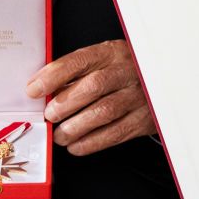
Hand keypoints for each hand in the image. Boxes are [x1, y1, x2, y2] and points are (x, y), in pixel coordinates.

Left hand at [25, 39, 152, 154]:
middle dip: (65, 103)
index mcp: (112, 52)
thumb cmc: (124, 71)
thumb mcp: (105, 61)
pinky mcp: (143, 119)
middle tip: (49, 116)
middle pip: (93, 86)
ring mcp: (138, 96)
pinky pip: (115, 133)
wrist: (163, 81)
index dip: (54, 75)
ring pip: (104, 112)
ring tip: (60, 135)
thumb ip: (78, 72)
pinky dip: (91, 142)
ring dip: (75, 127)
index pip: (79, 60)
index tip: (34, 89)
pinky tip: (76, 145)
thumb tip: (43, 90)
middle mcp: (127, 72)